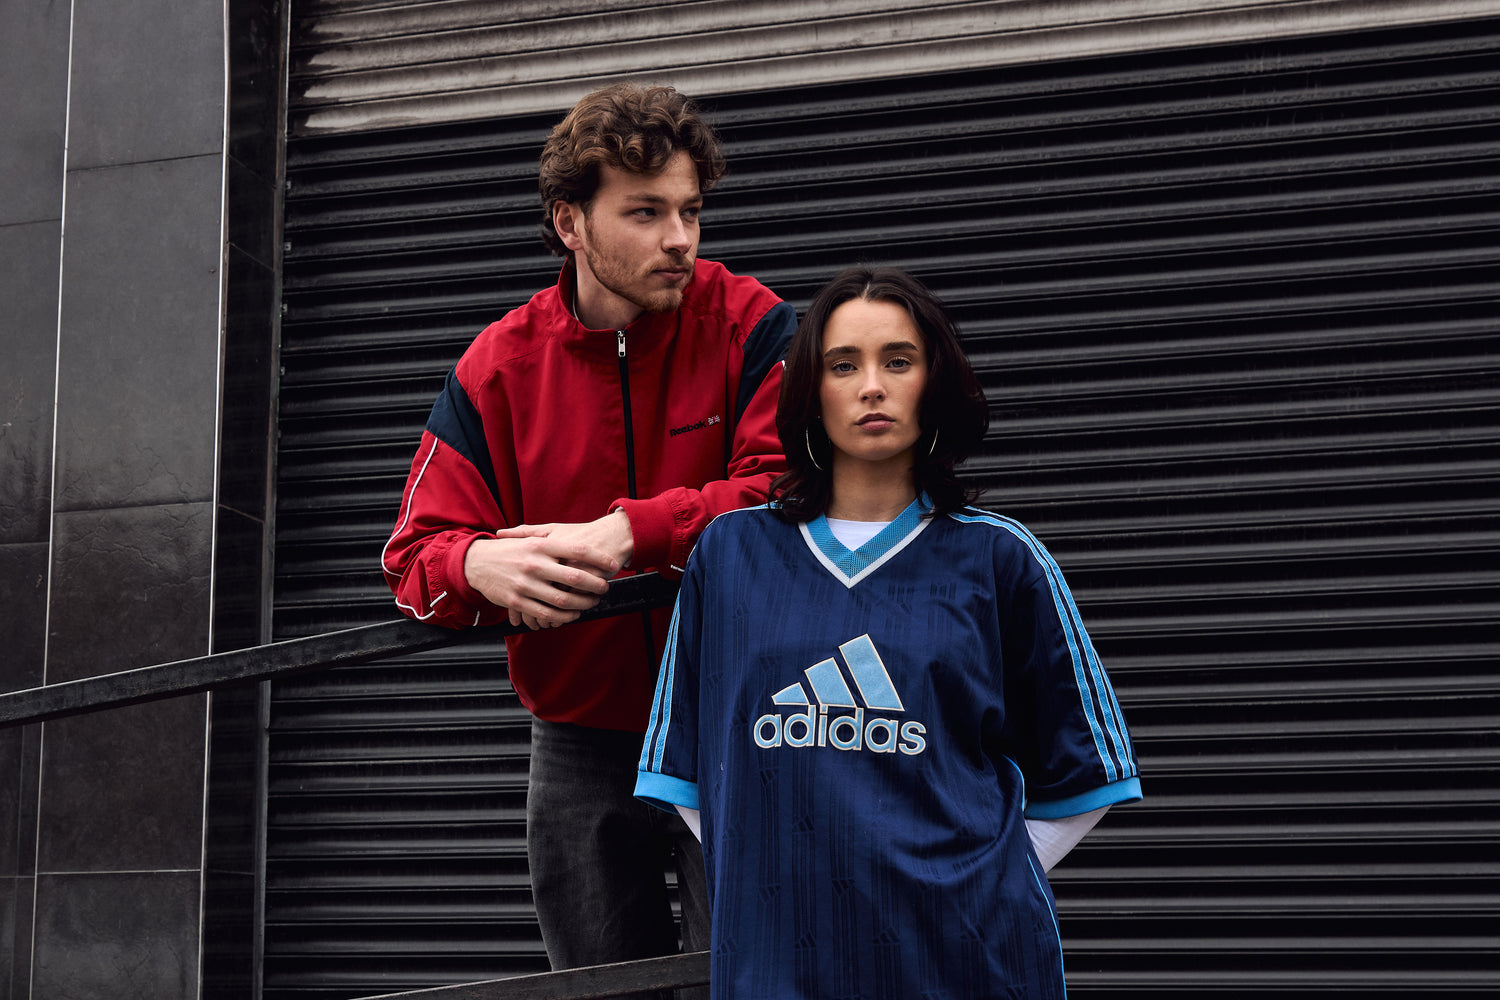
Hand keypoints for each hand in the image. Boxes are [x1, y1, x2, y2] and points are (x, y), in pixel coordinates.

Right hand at [463, 512, 633, 629]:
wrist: (475, 562)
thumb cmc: (509, 550)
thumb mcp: (529, 538)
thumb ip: (553, 540)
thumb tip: (583, 546)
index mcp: (540, 544)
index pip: (578, 550)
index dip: (599, 558)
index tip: (614, 565)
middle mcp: (534, 563)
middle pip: (574, 576)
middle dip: (595, 585)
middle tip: (605, 588)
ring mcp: (525, 584)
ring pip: (563, 599)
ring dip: (583, 603)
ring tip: (593, 602)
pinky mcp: (517, 601)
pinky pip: (546, 613)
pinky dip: (564, 616)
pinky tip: (573, 614)